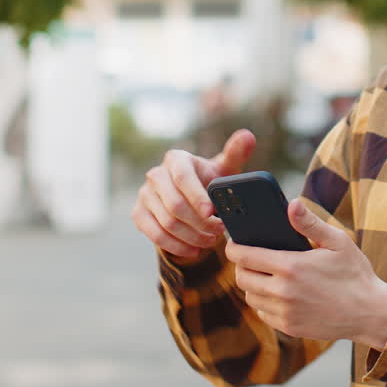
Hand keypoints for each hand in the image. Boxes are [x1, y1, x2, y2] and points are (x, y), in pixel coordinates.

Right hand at [132, 129, 255, 258]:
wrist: (189, 197)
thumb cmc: (210, 180)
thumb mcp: (224, 169)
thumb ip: (236, 153)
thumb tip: (248, 136)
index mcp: (176, 159)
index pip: (183, 178)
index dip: (197, 197)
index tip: (213, 214)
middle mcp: (156, 174)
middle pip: (175, 205)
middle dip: (200, 223)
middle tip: (219, 232)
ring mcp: (144, 194)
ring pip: (167, 223)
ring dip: (192, 237)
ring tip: (211, 241)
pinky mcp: (138, 213)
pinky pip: (156, 236)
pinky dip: (178, 247)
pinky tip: (195, 250)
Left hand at [225, 198, 386, 347]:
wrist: (370, 313)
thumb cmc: (355, 273)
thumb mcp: (337, 242)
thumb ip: (310, 223)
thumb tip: (292, 204)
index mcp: (291, 266)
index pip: (244, 256)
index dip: (234, 247)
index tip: (234, 242)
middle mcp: (282, 291)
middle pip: (242, 277)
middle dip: (241, 265)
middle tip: (250, 256)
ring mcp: (284, 312)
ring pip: (250, 296)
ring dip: (252, 284)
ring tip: (264, 273)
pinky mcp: (289, 327)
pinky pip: (263, 312)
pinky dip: (264, 302)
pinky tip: (277, 292)